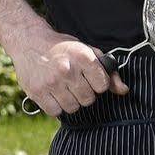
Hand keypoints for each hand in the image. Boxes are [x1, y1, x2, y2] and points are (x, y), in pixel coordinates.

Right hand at [13, 28, 127, 115]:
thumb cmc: (63, 49)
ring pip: (73, 107)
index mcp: (83, 58)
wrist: (30, 42)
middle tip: (76, 84)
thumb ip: (108, 72)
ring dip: (71, 101)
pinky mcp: (37, 92)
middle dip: (85, 94)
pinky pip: (55, 112)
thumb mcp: (88, 52)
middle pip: (88, 99)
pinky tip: (54, 94)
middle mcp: (67, 70)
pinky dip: (56, 107)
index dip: (99, 85)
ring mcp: (51, 82)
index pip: (103, 85)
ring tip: (64, 89)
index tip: (91, 80)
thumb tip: (124, 90)